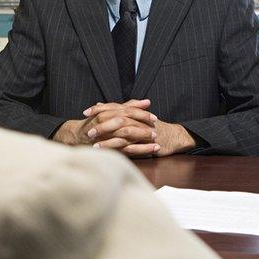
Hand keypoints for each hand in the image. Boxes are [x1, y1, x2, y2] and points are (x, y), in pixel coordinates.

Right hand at [53, 99, 157, 154]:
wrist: (77, 136)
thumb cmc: (96, 123)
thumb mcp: (111, 111)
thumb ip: (129, 106)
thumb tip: (147, 101)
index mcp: (108, 112)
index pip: (127, 110)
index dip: (141, 113)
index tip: (154, 117)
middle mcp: (106, 121)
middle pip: (128, 121)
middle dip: (143, 123)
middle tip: (156, 126)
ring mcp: (106, 135)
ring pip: (127, 134)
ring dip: (143, 136)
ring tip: (156, 138)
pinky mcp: (109, 147)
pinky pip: (128, 149)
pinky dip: (142, 149)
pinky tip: (152, 150)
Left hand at [82, 101, 196, 157]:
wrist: (173, 136)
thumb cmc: (152, 127)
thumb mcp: (135, 116)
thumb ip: (118, 109)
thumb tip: (99, 104)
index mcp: (132, 112)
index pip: (113, 107)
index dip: (99, 109)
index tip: (85, 112)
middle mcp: (136, 120)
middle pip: (116, 120)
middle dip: (100, 126)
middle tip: (86, 130)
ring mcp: (140, 132)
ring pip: (121, 134)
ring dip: (106, 140)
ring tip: (93, 145)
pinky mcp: (144, 144)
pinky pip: (129, 147)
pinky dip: (118, 150)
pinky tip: (107, 154)